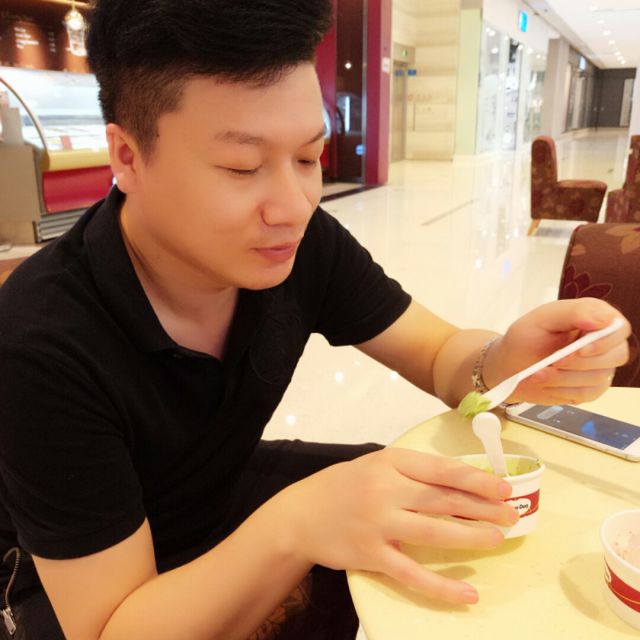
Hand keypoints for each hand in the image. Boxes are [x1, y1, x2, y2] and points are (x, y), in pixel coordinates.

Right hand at [274, 447, 517, 604]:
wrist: (301, 514)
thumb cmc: (343, 485)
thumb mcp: (375, 465)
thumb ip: (411, 471)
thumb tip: (460, 481)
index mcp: (389, 463)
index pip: (442, 470)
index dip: (477, 480)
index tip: (503, 488)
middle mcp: (385, 490)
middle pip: (444, 500)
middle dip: (483, 508)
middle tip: (512, 515)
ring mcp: (378, 525)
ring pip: (435, 533)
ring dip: (471, 537)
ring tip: (498, 539)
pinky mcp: (371, 556)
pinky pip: (413, 574)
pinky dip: (442, 587)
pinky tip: (468, 594)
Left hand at [484, 298, 629, 404]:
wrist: (509, 366)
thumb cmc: (525, 339)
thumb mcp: (542, 319)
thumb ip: (573, 312)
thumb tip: (605, 318)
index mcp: (593, 318)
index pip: (619, 328)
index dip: (605, 341)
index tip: (580, 349)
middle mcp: (601, 342)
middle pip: (616, 355)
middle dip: (580, 363)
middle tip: (553, 362)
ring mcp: (598, 367)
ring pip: (599, 377)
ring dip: (563, 378)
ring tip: (538, 373)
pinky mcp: (590, 387)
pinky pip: (588, 393)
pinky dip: (561, 390)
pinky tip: (544, 383)